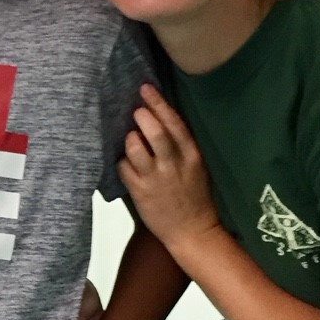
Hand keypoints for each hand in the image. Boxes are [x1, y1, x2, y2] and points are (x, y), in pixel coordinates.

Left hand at [118, 85, 222, 259]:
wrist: (193, 231)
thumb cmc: (195, 196)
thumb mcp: (197, 166)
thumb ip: (181, 144)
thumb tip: (158, 117)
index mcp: (192, 155)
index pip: (174, 122)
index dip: (158, 103)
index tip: (145, 88)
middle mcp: (174, 165)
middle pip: (154, 132)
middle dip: (142, 116)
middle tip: (136, 112)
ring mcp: (156, 179)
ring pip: (135, 148)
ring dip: (129, 139)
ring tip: (131, 140)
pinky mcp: (141, 193)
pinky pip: (123, 168)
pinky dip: (122, 162)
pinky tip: (126, 163)